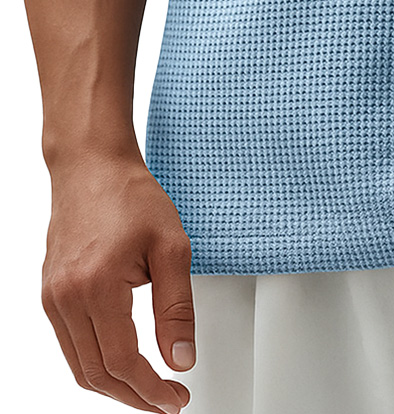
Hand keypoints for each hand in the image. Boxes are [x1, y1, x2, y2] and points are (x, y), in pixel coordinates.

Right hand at [41, 151, 194, 411]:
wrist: (92, 167)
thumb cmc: (130, 196)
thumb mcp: (172, 247)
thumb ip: (177, 308)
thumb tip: (181, 359)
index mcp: (97, 286)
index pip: (121, 362)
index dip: (151, 390)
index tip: (175, 398)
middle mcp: (66, 297)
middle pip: (96, 374)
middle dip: (134, 396)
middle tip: (166, 401)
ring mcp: (52, 298)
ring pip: (79, 366)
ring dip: (113, 385)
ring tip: (148, 387)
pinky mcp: (49, 295)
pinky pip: (69, 345)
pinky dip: (94, 363)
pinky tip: (120, 362)